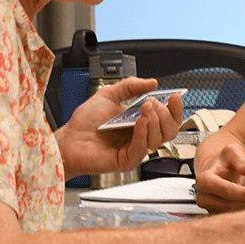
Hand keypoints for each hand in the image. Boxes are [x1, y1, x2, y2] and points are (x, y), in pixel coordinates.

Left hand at [57, 77, 182, 175]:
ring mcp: (136, 149)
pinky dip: (144, 132)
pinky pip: (143, 147)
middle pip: (170, 130)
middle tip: (153, 102)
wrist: (68, 139)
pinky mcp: (127, 160)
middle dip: (166, 114)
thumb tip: (152, 82)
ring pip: (160, 138)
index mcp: (141, 122)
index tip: (175, 97)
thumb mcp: (108, 95)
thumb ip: (130, 86)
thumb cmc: (85, 123)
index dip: (176, 109)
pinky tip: (139, 121)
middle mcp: (142, 136)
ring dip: (155, 120)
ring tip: (144, 108)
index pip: (169, 119)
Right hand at [194, 136, 244, 212]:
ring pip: (233, 214)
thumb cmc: (226, 161)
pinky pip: (233, 218)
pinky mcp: (215, 215)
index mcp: (204, 180)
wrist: (219, 170)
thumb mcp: (234, 153)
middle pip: (230, 205)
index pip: (227, 190)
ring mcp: (208, 208)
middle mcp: (202, 197)